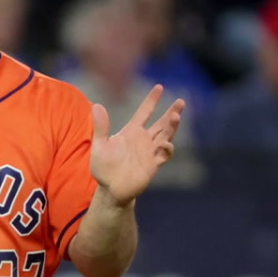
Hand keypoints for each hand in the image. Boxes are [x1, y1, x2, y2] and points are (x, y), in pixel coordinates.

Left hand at [90, 85, 183, 206]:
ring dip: (172, 127)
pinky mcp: (153, 165)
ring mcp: (150, 152)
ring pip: (166, 136)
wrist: (110, 189)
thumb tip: (96, 105)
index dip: (152, 100)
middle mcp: (143, 140)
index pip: (144, 112)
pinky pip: (163, 155)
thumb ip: (101, 127)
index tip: (159, 87)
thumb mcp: (99, 145)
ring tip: (176, 116)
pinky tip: (166, 143)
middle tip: (181, 101)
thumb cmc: (103, 167)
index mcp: (131, 132)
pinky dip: (167, 149)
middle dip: (172, 112)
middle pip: (161, 123)